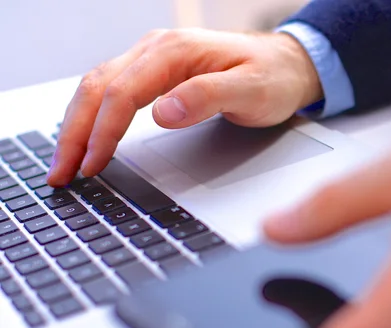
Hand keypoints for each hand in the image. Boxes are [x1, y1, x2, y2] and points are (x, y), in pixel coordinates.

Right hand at [47, 29, 321, 186]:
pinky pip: (112, 91)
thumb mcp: (251, 91)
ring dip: (77, 125)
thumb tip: (162, 112)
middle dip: (74, 132)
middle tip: (61, 173)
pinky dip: (93, 117)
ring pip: (98, 88)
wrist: (286, 64)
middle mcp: (156, 50)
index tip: (92, 164)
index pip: (122, 92)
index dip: (102, 131)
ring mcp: (153, 60)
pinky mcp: (156, 74)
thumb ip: (208, 98)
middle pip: (97, 87)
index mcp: (175, 51)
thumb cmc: (273, 77)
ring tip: (65, 162)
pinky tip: (88, 138)